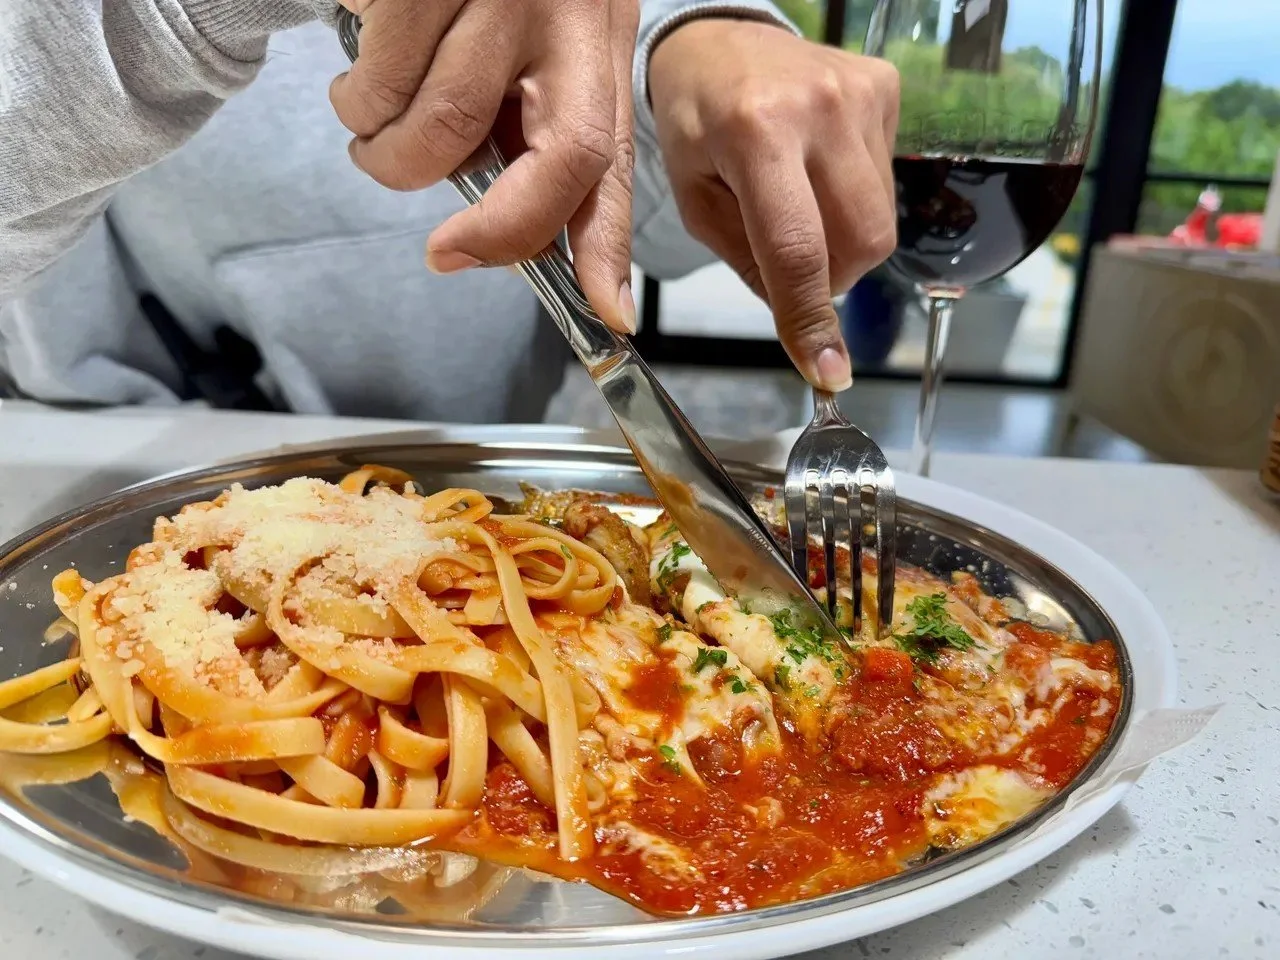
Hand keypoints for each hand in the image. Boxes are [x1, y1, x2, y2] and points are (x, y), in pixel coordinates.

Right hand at [329, 0, 640, 332]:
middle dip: (495, 228)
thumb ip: (524, 132)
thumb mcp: (521, 48)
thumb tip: (502, 241)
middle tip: (441, 243)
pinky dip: (358, 98)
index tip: (608, 314)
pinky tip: (362, 71)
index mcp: (595, 41)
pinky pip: (382, 78)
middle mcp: (568, 12)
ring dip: (391, 153)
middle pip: (561, 157)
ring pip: (447, 128)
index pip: (611, 157)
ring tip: (375, 123)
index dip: (609, 246)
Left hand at [649, 20, 899, 389]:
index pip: (797, 249)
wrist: (717, 40)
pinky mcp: (885, 88)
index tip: (828, 372)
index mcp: (755, 132)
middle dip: (830, 277)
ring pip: (879, 220)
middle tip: (791, 259)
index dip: (812, 320)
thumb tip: (801, 319)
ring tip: (798, 198)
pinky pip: (888, 181)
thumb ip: (744, 262)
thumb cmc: (695, 123)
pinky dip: (853, 198)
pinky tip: (819, 167)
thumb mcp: (695, 200)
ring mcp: (860, 93)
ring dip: (841, 238)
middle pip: (859, 243)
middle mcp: (818, 107)